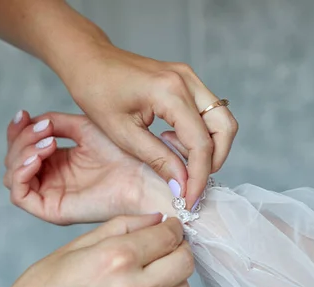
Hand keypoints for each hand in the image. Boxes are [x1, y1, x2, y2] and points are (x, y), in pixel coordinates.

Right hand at [0, 214, 193, 286]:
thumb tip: (156, 218)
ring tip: (155, 280)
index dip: (172, 228)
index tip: (168, 228)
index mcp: (115, 257)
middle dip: (178, 250)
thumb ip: (121, 226)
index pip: (169, 236)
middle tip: (165, 250)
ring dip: (174, 282)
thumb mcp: (75, 246)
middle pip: (184, 262)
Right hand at [3, 111, 151, 223]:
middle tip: (44, 131)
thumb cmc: (122, 154)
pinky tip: (38, 158)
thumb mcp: (84, 128)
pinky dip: (21, 173)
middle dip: (21, 140)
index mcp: (57, 162)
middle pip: (12, 160)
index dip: (17, 130)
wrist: (141, 177)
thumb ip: (55, 122)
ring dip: (22, 153)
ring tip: (47, 143)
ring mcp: (50, 196)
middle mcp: (50, 180)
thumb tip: (31, 121)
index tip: (23, 114)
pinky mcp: (52, 210)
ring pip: (12, 176)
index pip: (21, 147)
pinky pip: (19, 196)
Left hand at [52, 43, 238, 207]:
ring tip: (178, 160)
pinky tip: (173, 142)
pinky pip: (208, 112)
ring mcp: (189, 78)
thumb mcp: (123, 134)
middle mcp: (187, 81)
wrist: (89, 60)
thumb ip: (158, 159)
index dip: (199, 176)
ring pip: (221, 120)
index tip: (190, 200)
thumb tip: (182, 186)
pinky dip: (200, 134)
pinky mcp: (186, 80)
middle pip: (224, 128)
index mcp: (170, 92)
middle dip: (213, 161)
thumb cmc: (96, 91)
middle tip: (191, 183)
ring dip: (209, 148)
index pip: (201, 142)